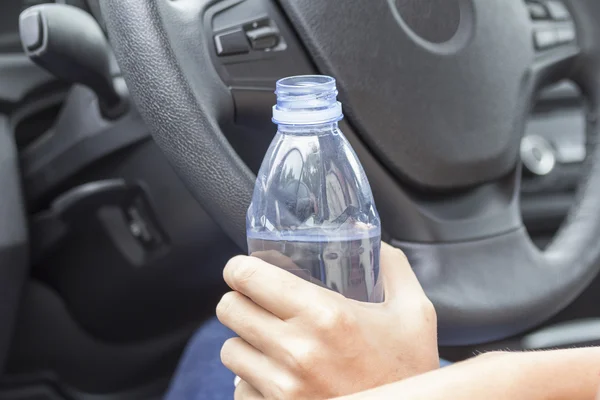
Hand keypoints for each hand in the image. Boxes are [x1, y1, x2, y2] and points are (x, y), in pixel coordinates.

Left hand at [216, 242, 438, 398]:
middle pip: (229, 308)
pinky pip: (239, 387)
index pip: (249, 277)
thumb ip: (394, 270)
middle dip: (240, 299)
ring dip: (245, 340)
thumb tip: (375, 244)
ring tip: (270, 339)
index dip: (240, 268)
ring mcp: (281, 387)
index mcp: (326, 316)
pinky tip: (278, 374)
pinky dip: (252, 379)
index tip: (245, 269)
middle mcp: (296, 351)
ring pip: (229, 348)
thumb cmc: (405, 372)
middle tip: (257, 301)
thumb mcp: (414, 314)